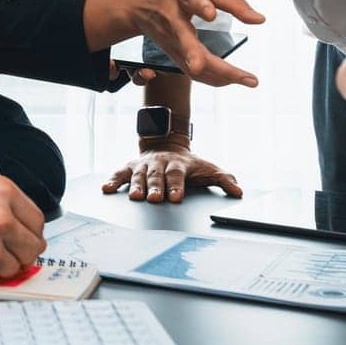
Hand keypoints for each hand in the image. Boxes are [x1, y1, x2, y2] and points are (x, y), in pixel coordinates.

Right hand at [89, 0, 262, 87]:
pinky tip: (233, 79)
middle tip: (232, 71)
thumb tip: (260, 20)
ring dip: (217, 75)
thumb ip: (233, 3)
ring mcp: (171, 41)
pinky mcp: (173, 55)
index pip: (190, 0)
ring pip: (190, 62)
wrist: (138, 6)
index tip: (211, 13)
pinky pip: (194, 72)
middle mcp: (172, 20)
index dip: (200, 5)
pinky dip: (215, 77)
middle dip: (197, 56)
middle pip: (184, 40)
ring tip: (246, 79)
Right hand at [102, 144, 241, 203]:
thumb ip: (223, 180)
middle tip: (154, 199)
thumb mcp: (208, 169)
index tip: (176, 197)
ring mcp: (144, 165)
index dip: (176, 186)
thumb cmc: (189, 165)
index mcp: (178, 165)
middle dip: (155, 187)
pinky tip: (106, 189)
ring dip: (136, 186)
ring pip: (138, 175)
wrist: (167, 144)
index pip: (177, 175)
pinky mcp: (130, 166)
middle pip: (156, 176)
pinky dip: (113, 181)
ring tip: (135, 197)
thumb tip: (239, 192)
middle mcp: (159, 164)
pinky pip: (120, 173)